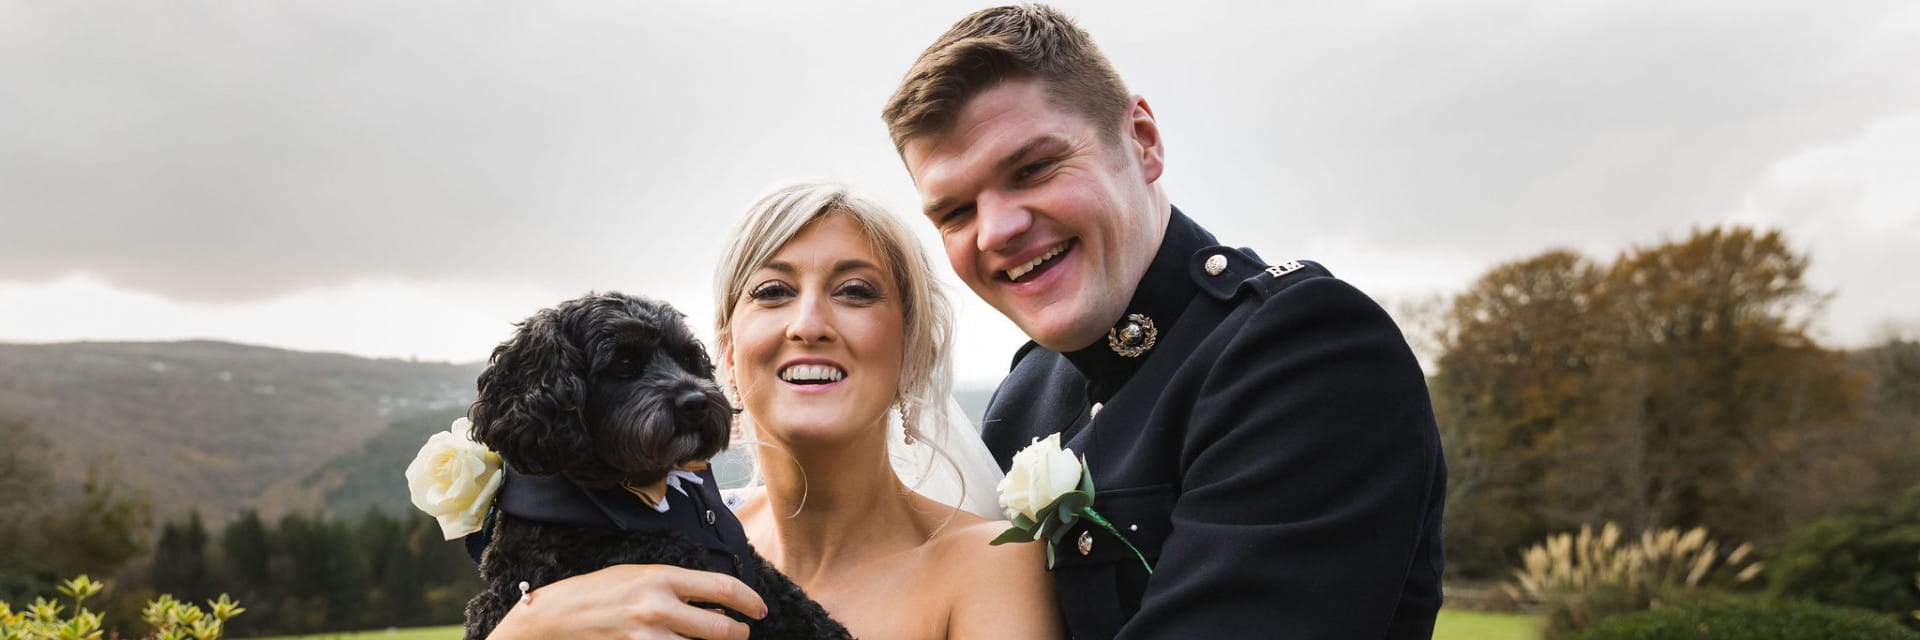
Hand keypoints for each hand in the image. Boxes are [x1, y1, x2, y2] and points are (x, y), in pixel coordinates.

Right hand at [488, 564, 765, 639]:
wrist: (555, 618)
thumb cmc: (600, 591)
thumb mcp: (639, 575)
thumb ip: (677, 587)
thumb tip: (717, 602)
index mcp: (661, 578)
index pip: (724, 589)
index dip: (750, 601)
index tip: (759, 610)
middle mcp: (657, 608)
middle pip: (721, 629)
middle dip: (739, 634)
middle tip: (741, 633)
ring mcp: (646, 638)